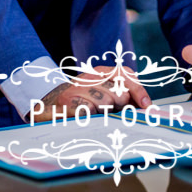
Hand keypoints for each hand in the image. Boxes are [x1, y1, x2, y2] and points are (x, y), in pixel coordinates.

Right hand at [30, 65, 150, 121]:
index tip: (146, 106)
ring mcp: (76, 89)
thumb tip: (145, 106)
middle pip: (118, 93)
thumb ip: (123, 96)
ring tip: (93, 115)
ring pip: (105, 103)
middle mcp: (87, 77)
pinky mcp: (67, 103)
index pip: (124, 74)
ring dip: (104, 114)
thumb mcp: (101, 94)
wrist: (45, 106)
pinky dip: (90, 119)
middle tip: (108, 112)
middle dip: (119, 107)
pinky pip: (89, 112)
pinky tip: (84, 119)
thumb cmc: (79, 103)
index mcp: (98, 72)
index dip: (138, 90)